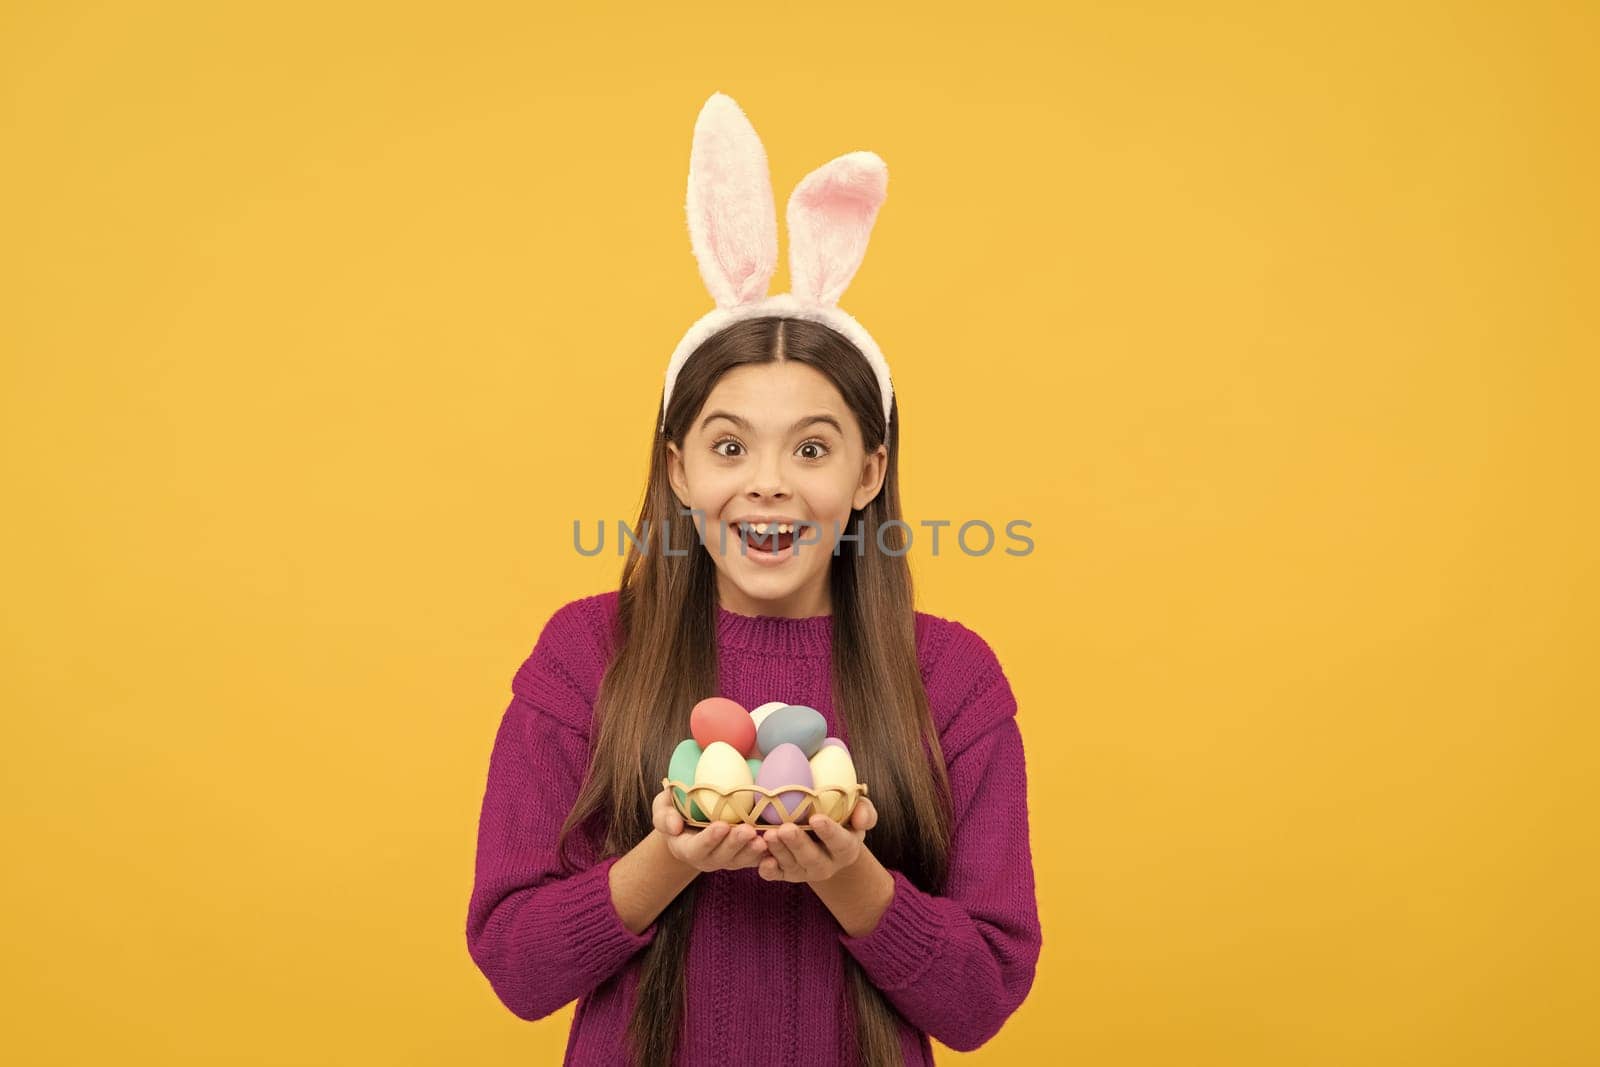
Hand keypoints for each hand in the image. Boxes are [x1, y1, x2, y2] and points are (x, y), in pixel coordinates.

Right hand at [652, 785, 767, 872]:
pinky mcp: (744, 856)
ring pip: (741, 860)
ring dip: (753, 851)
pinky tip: (776, 842)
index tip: (721, 826)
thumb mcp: (662, 808)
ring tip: (764, 839)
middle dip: (735, 844)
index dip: (709, 839)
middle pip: (722, 857)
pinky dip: (767, 854)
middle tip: (748, 831)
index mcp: (686, 849)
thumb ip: (664, 817)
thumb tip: (674, 826)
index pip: (697, 848)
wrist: (693, 818)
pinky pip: (756, 859)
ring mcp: (727, 860)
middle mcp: (707, 859)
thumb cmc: (676, 809)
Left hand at [759, 796, 877, 881]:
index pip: (841, 842)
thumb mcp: (857, 812)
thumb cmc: (842, 819)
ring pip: (792, 866)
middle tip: (785, 828)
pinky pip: (776, 875)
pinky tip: (762, 860)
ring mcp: (805, 872)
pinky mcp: (786, 874)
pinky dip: (769, 870)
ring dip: (779, 851)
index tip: (816, 818)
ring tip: (768, 835)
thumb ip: (865, 812)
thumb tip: (861, 819)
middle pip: (813, 859)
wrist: (823, 839)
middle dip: (798, 844)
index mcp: (846, 849)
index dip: (829, 832)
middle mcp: (826, 865)